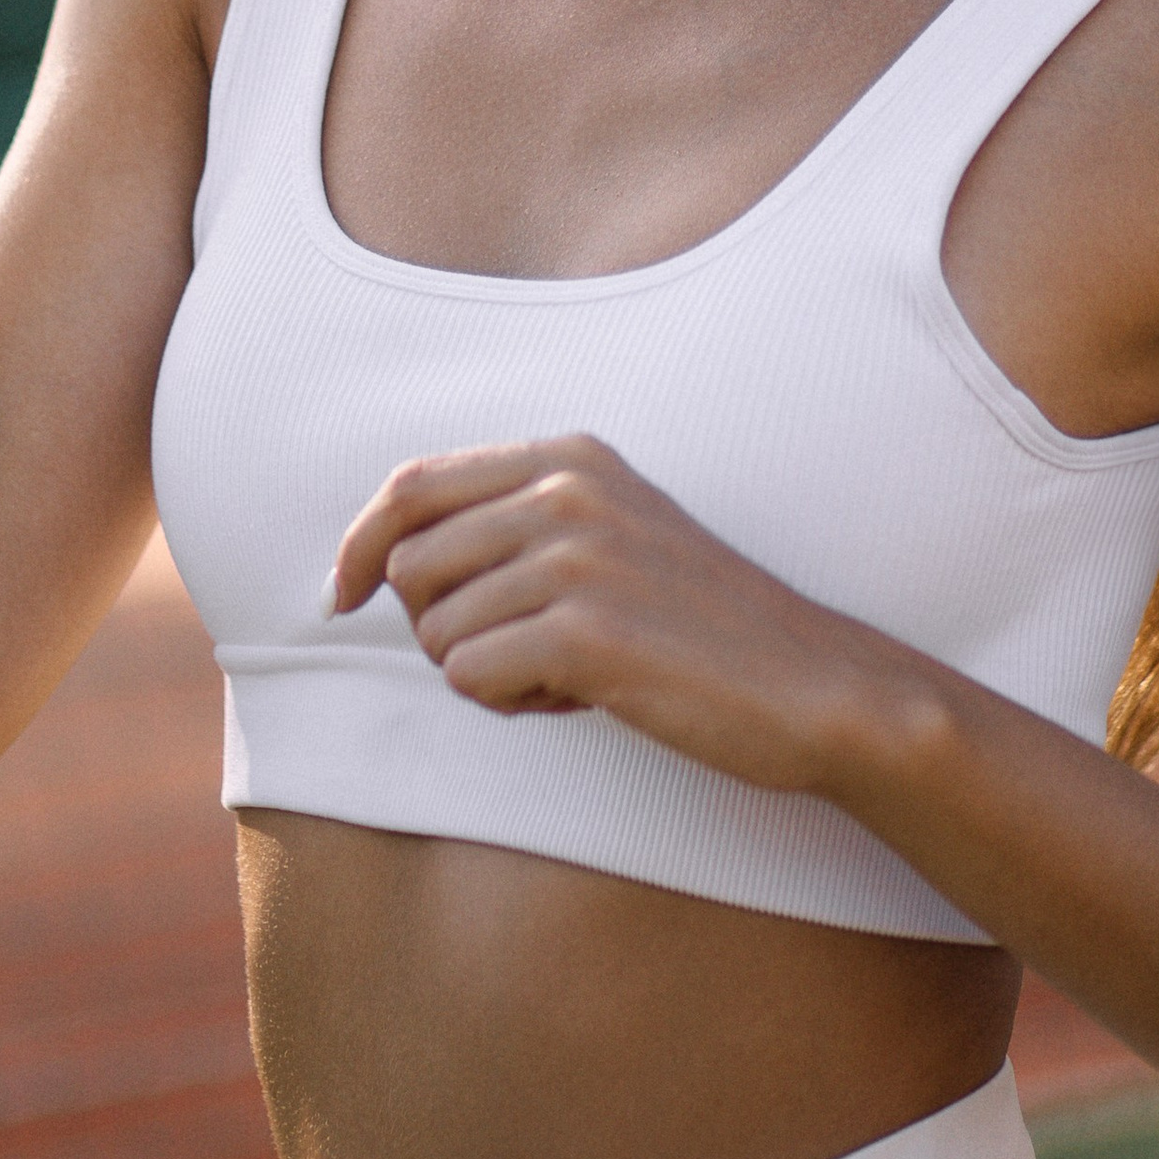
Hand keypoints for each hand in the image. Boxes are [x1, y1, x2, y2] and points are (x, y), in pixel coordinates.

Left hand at [328, 435, 920, 801]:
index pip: (412, 483)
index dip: (361, 543)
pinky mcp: (586, 631)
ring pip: (436, 630)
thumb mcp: (611, 535)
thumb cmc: (701, 625)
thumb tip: (387, 562)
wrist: (814, 684)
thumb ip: (518, 522)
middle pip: (410, 563)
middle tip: (510, 658)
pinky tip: (579, 699)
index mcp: (571, 455)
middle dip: (433, 626)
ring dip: (482, 673)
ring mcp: (578, 556)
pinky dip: (508, 703)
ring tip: (565, 677)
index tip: (344, 595)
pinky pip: (470, 676)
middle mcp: (568, 488)